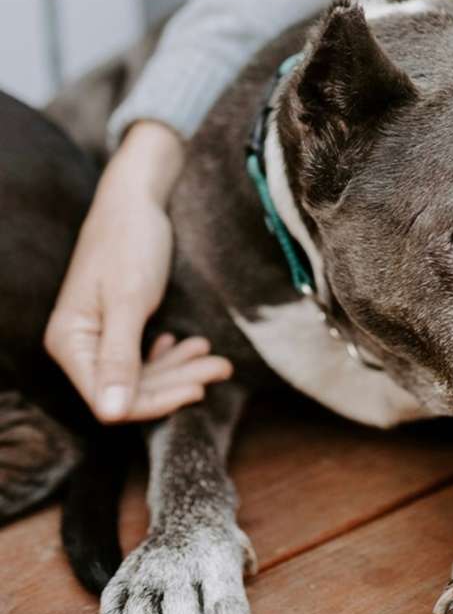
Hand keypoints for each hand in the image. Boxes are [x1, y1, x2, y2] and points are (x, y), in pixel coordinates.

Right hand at [45, 120, 231, 421]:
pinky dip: (173, 355)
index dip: (154, 401)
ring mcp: (99, 337)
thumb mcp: (128, 301)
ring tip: (218, 358)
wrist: (136, 198)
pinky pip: (146, 357)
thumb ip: (119, 359)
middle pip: (131, 388)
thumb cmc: (130, 242)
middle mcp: (79, 345)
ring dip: (181, 368)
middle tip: (222, 366)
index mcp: (69, 342)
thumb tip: (110, 414)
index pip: (109, 398)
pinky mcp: (119, 327)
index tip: (198, 389)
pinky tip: (193, 346)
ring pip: (143, 374)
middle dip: (178, 380)